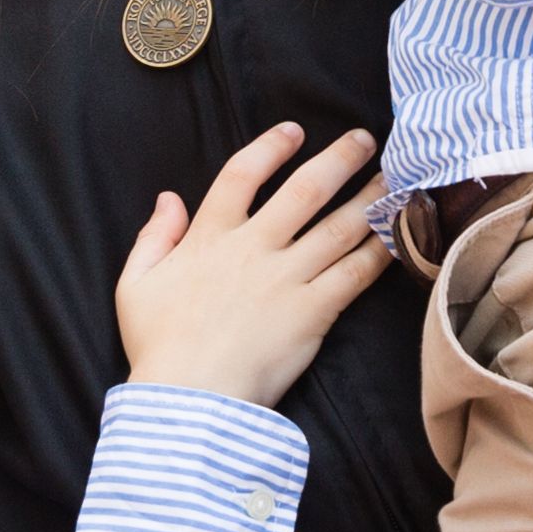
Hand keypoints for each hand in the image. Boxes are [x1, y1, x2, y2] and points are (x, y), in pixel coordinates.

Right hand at [117, 123, 389, 405]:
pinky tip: (398, 234)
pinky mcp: (314, 312)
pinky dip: (379, 250)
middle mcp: (254, 247)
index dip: (270, 148)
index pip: (242, 174)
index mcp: (209, 237)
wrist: (190, 400)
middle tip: (364, 139)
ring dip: (370, 197)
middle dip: (339, 159)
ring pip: (338, 226)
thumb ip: (153, 237)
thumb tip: (169, 198)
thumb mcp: (135, 285)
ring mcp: (287, 277)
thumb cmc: (158, 346)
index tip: (295, 131)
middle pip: (305, 190)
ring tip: (393, 177)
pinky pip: (354, 273)